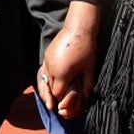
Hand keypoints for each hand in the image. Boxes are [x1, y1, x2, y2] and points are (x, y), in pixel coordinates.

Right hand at [38, 1, 99, 119]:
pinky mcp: (47, 54)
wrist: (78, 28)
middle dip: (52, 97)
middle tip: (54, 105)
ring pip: (43, 80)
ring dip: (46, 88)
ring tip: (48, 96)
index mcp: (62, 73)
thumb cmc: (86, 48)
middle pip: (49, 88)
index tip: (64, 106)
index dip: (61, 100)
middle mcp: (52, 68)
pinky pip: (44, 70)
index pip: (58, 94)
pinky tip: (50, 81)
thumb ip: (87, 86)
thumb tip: (86, 98)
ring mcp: (47, 60)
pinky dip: (46, 77)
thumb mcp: (89, 69)